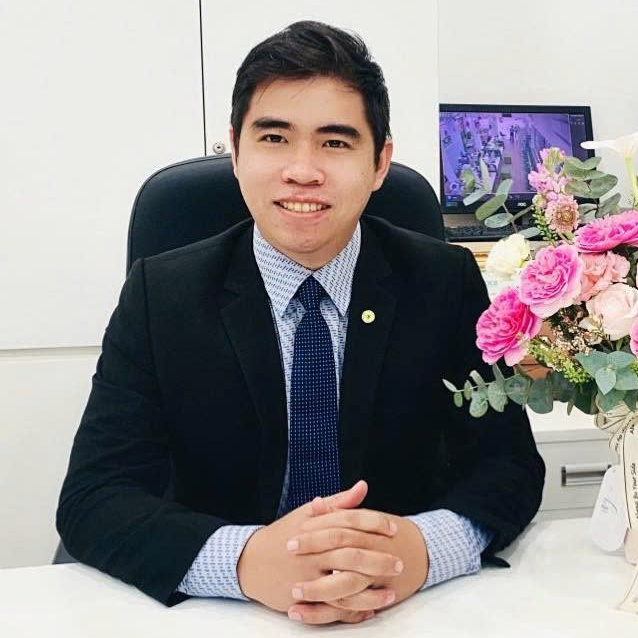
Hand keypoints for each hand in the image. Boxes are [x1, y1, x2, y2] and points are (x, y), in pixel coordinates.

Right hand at [237, 481, 401, 622]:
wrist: (251, 562)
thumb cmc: (282, 535)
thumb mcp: (306, 514)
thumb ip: (338, 503)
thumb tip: (362, 487)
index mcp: (314, 528)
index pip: (349, 522)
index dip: (374, 524)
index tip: (393, 529)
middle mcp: (311, 552)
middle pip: (351, 556)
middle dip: (378, 560)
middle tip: (399, 562)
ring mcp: (307, 577)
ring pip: (344, 586)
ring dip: (370, 591)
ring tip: (391, 593)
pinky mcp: (303, 599)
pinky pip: (332, 608)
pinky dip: (352, 610)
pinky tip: (369, 609)